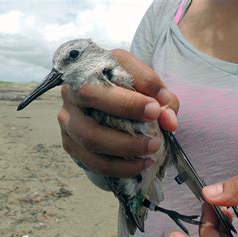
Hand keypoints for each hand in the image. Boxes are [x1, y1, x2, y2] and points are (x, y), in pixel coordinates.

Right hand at [57, 49, 178, 177]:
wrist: (110, 110)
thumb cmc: (131, 94)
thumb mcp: (150, 89)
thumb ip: (164, 99)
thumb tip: (169, 120)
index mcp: (93, 67)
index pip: (108, 74)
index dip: (132, 94)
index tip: (156, 109)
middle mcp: (73, 89)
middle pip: (90, 97)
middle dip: (125, 113)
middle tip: (155, 136)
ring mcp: (68, 118)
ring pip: (89, 136)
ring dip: (124, 148)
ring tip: (152, 150)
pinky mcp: (69, 143)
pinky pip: (91, 160)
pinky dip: (119, 167)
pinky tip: (140, 165)